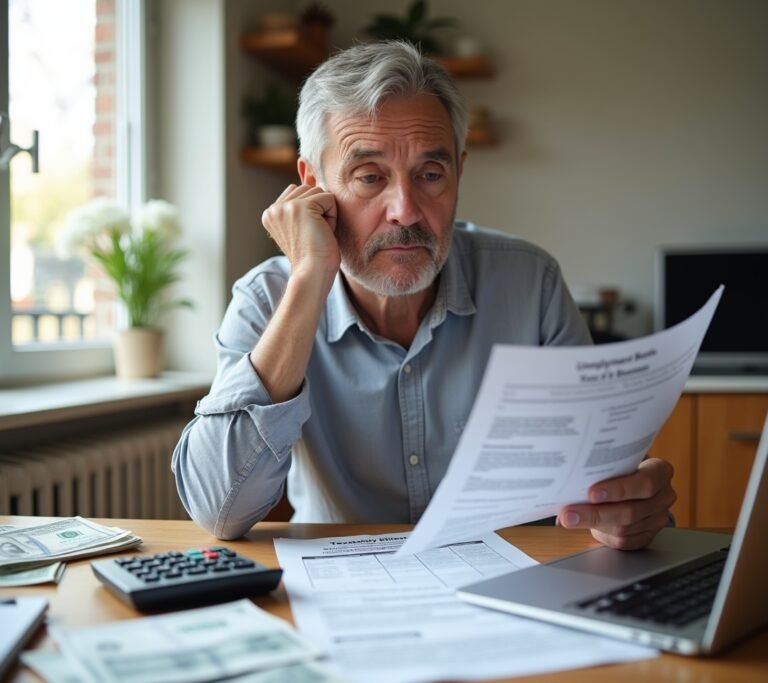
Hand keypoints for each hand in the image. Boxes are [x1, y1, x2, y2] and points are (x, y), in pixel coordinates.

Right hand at [261, 184, 339, 283]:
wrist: (313, 273)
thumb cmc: (314, 255)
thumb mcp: (305, 225)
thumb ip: (303, 200)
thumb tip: (309, 170)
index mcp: (271, 214)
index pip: (299, 192)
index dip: (312, 212)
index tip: (307, 235)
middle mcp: (274, 209)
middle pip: (309, 189)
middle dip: (320, 210)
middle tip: (315, 235)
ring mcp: (285, 207)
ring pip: (319, 191)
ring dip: (327, 212)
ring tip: (319, 233)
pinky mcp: (300, 207)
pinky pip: (329, 197)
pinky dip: (333, 215)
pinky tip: (324, 232)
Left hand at [557, 458, 676, 549]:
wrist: (635, 482)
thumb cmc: (623, 467)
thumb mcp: (619, 460)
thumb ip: (605, 467)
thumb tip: (572, 477)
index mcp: (660, 472)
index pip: (645, 483)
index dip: (619, 489)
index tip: (591, 493)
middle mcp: (663, 496)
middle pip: (631, 511)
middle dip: (595, 513)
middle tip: (569, 513)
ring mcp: (658, 518)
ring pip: (625, 529)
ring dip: (594, 525)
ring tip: (570, 519)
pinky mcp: (649, 535)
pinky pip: (625, 542)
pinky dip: (604, 536)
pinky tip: (589, 528)